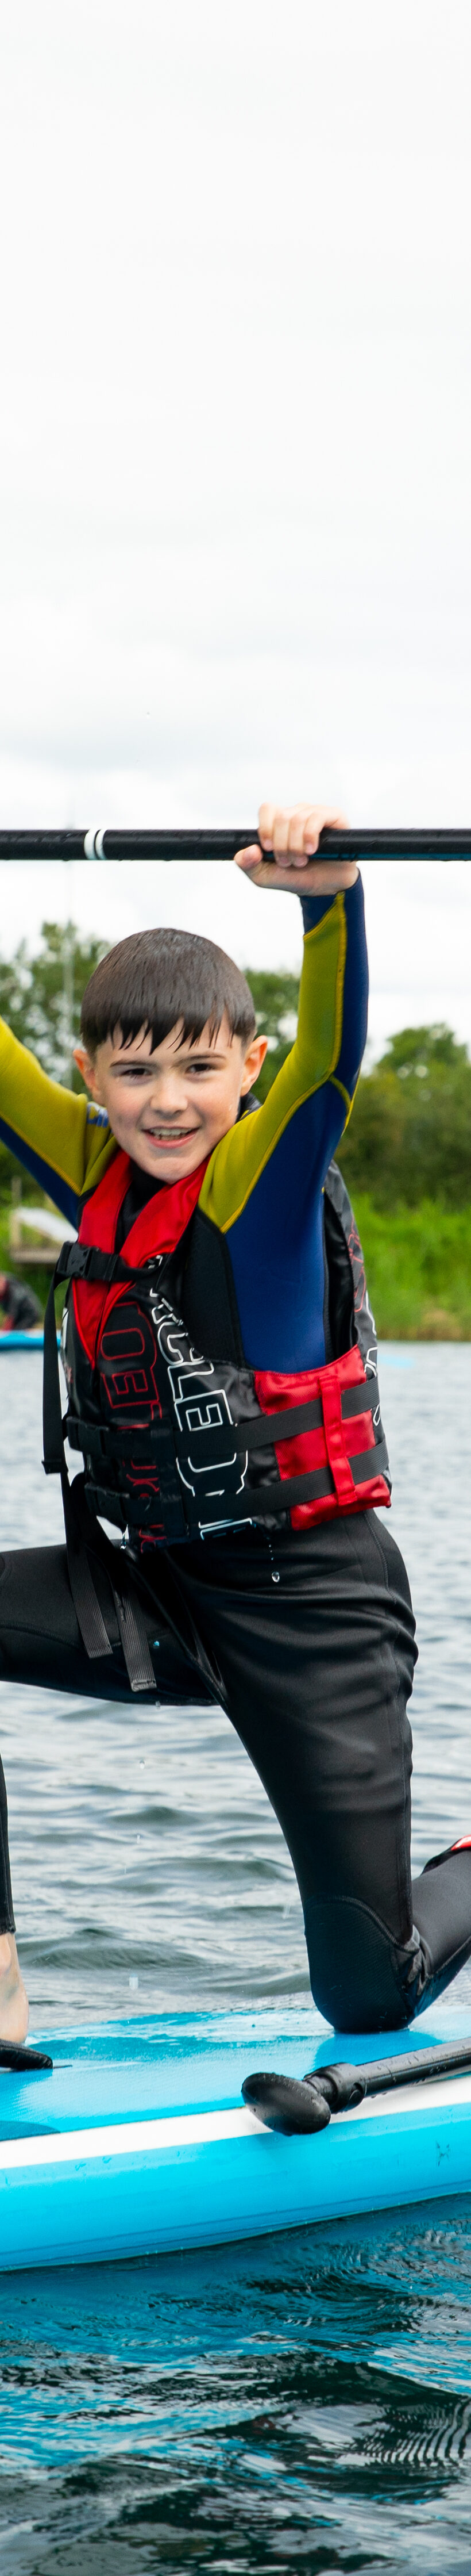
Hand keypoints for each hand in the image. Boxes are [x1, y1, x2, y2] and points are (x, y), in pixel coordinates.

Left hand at [235, 802, 356, 893]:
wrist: (323, 888)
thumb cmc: (295, 878)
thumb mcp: (264, 876)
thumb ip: (247, 864)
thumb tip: (250, 850)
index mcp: (279, 823)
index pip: (267, 809)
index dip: (265, 828)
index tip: (268, 848)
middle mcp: (297, 814)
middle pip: (281, 817)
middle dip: (282, 845)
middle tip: (289, 862)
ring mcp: (315, 813)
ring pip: (298, 819)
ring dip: (297, 845)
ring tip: (302, 860)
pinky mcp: (334, 816)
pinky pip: (317, 817)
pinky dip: (310, 836)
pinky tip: (311, 850)